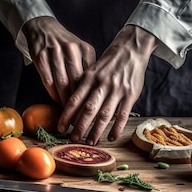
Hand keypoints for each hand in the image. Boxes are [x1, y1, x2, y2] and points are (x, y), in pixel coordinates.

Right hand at [22, 16, 95, 105]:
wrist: (43, 28)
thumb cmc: (65, 44)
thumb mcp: (81, 50)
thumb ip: (88, 67)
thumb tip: (94, 92)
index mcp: (85, 49)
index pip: (90, 76)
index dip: (90, 94)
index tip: (91, 108)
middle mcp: (70, 49)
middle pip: (76, 81)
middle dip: (78, 101)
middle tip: (80, 115)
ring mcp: (54, 52)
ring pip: (61, 83)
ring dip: (65, 100)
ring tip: (68, 112)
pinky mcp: (40, 57)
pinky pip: (48, 80)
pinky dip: (53, 94)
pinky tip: (57, 101)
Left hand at [58, 25, 158, 144]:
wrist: (130, 50)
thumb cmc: (108, 63)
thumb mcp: (92, 71)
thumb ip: (83, 87)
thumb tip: (72, 107)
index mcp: (89, 79)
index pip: (75, 100)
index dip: (66, 115)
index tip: (61, 128)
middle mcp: (102, 85)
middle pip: (88, 109)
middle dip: (80, 126)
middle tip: (73, 139)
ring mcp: (117, 91)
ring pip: (105, 114)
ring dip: (96, 130)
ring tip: (90, 142)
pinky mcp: (130, 95)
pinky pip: (122, 114)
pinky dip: (117, 127)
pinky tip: (111, 137)